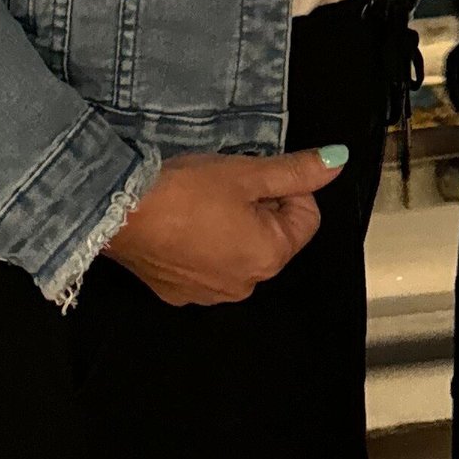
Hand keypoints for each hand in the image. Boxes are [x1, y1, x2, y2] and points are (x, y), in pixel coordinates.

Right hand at [102, 145, 347, 307]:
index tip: (254, 175)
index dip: (285, 188)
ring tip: (199, 203)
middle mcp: (246, 286)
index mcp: (270, 258)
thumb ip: (296, 170)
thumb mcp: (247, 172)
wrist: (120, 213)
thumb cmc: (189, 190)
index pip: (305, 218)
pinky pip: (205, 266)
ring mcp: (209, 295)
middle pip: (272, 237)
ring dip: (230, 227)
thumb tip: (338, 162)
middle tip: (225, 186)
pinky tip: (180, 225)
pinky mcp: (177, 294)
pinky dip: (201, 245)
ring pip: (238, 252)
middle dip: (258, 209)